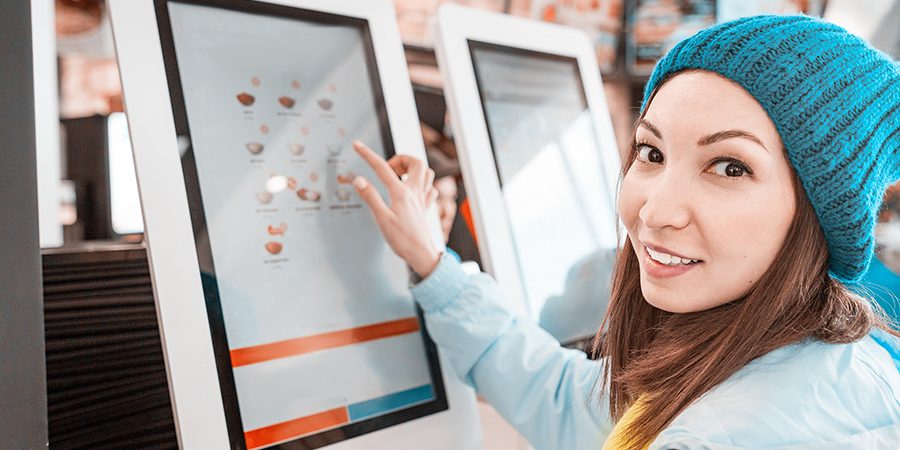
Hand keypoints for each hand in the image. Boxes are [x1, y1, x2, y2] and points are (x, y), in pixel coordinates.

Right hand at [351, 140, 441, 277]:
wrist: (422, 254)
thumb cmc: (403, 240)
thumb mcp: (382, 218)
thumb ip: (370, 197)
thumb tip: (358, 179)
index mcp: (401, 193)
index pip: (382, 168)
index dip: (367, 154)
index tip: (357, 145)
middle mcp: (415, 192)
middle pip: (416, 162)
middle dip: (401, 158)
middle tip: (388, 168)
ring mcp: (422, 199)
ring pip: (426, 173)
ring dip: (413, 169)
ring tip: (399, 176)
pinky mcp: (425, 207)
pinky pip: (430, 188)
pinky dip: (422, 184)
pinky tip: (412, 190)